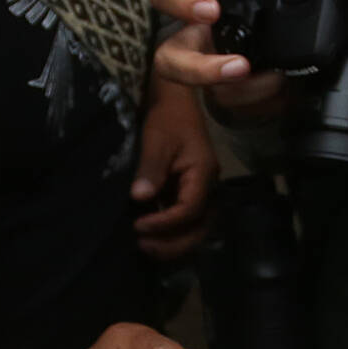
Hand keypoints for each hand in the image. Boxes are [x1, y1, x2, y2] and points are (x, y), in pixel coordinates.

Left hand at [130, 81, 215, 261]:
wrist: (173, 101)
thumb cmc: (166, 117)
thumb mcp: (156, 140)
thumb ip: (150, 169)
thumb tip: (139, 197)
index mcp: (204, 173)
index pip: (191, 209)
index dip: (166, 223)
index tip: (139, 226)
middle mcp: (208, 187)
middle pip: (200, 227)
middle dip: (174, 243)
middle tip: (143, 246)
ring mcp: (200, 191)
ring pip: (195, 228)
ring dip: (173, 243)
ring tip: (144, 247)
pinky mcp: (188, 192)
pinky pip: (185, 220)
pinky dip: (170, 233)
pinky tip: (148, 237)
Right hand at [151, 0, 286, 118]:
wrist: (291, 41)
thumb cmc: (269, 0)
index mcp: (198, 3)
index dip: (179, 3)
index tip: (211, 9)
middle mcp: (195, 40)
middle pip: (168, 61)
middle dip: (199, 69)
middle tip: (239, 65)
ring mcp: (210, 71)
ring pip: (209, 92)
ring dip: (243, 90)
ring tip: (275, 79)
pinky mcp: (231, 95)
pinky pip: (238, 105)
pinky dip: (262, 97)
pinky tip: (281, 85)